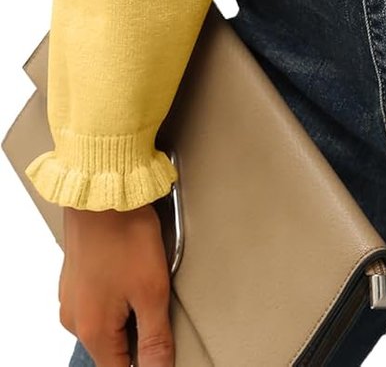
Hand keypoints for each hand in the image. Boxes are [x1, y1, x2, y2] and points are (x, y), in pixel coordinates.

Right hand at [59, 204, 173, 366]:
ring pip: (106, 322)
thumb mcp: (152, 291)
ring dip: (127, 312)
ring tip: (145, 280)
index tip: (158, 345)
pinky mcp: (75, 278)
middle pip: (112, 348)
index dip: (144, 363)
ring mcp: (72, 298)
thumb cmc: (125, 234)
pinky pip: (98, 300)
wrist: (102, 191)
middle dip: (137, 334)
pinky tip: (130, 270)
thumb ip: (155, 339)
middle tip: (156, 302)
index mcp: (92, 332)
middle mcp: (75, 320)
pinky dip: (117, 294)